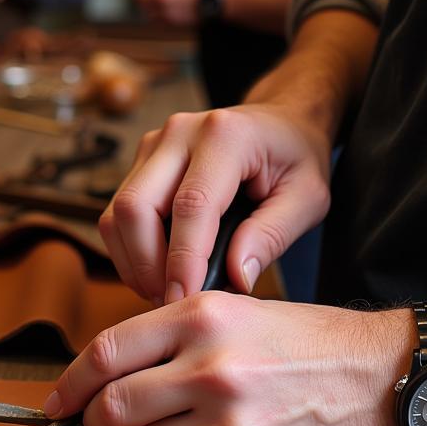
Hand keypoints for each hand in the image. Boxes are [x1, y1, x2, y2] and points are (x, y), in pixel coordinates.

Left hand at [46, 293, 412, 425]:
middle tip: (104, 425)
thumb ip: (170, 335)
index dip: (69, 384)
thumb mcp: (236, 310)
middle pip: (113, 409)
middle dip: (99, 422)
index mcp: (202, 319)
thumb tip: (106, 373)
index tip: (55, 403)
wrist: (387, 381)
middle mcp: (210, 370)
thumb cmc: (308, 342)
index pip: (105, 353)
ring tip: (196, 425)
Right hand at [99, 105, 331, 304]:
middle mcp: (179, 133)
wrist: (280, 122)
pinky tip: (156, 273)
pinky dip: (130, 251)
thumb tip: (235, 277)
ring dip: (133, 262)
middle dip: (146, 265)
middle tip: (171, 303)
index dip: (183, 260)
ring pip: (118, 214)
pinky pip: (118, 214)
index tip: (184, 301)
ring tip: (163, 293)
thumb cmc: (295, 160)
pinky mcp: (140, 162)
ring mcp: (153, 145)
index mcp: (226, 136)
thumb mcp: (308, 199)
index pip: (191, 206)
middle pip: (136, 206)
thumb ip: (272, 236)